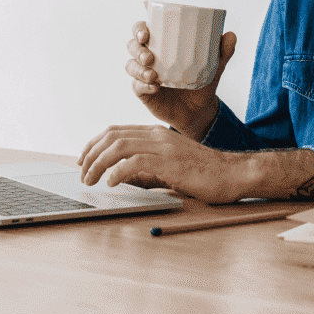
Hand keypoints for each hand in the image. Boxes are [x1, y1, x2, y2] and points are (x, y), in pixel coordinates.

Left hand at [76, 124, 241, 203]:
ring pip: (120, 146)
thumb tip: (121, 178)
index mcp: (156, 134)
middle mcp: (157, 135)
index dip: (94, 143)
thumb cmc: (202, 173)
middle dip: (91, 153)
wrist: (231, 174)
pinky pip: (136, 162)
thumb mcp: (168, 168)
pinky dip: (118, 171)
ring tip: (90, 180)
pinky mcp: (170, 161)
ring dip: (99, 163)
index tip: (82, 159)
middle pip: (113, 136)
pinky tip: (111, 183)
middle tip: (82, 173)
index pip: (116, 131)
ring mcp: (164, 146)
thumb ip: (146, 170)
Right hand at [126, 21, 236, 137]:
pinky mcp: (143, 92)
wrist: (200, 109)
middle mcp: (150, 56)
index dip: (139, 29)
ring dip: (138, 68)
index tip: (146, 33)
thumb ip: (223, 51)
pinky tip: (155, 87)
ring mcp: (144, 74)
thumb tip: (231, 35)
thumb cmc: (203, 81)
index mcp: (163, 44)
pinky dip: (143, 86)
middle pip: (132, 45)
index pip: (143, 30)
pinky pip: (136, 86)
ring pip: (130, 65)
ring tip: (153, 75)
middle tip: (149, 56)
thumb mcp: (215, 65)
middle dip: (137, 48)